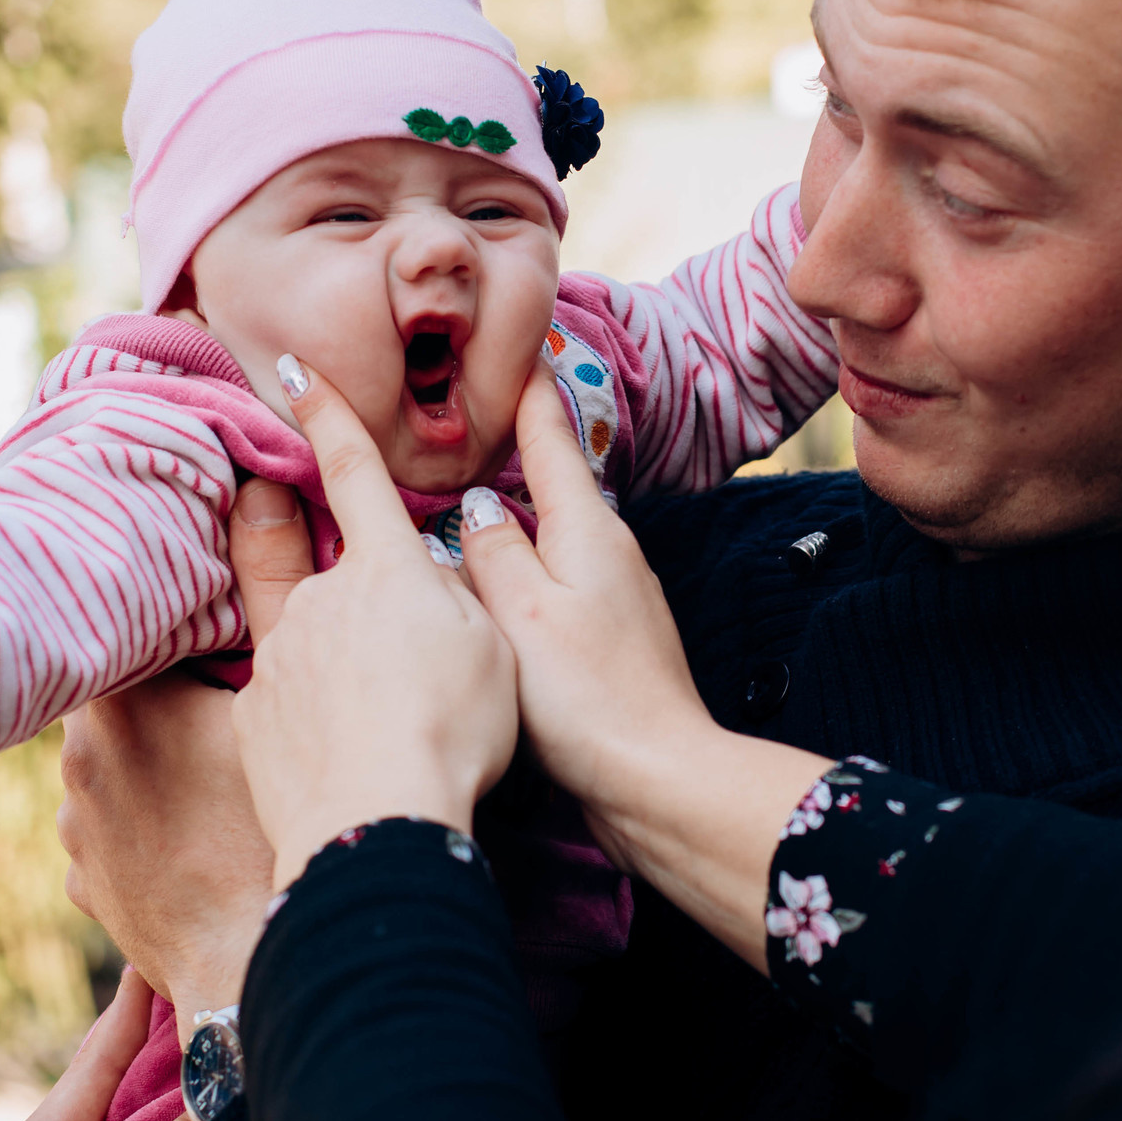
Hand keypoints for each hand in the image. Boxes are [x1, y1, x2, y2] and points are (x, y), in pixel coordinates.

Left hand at [60, 672, 274, 1016]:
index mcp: (123, 703)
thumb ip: (225, 673)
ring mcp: (74, 825)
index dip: (167, 643)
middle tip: (208, 723)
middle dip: (152, 709)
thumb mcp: (262, 728)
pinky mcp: (81, 881)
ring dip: (143, 774)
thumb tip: (219, 650)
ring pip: (106, 775)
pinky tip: (188, 851)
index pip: (127, 642)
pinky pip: (108, 837)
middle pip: (111, 707)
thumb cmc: (267, 833)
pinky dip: (139, 835)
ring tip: (206, 802)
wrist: (243, 954)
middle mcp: (80, 759)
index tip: (201, 653)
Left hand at [232, 355, 517, 885]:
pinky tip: (345, 756)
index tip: (291, 369)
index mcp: (386, 570)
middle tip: (383, 642)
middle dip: (351, 596)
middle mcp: (320, 600)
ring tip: (384, 729)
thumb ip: (460, 594)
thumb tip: (433, 571)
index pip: (351, 469)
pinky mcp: (251, 717)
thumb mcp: (493, 647)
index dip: (327, 413)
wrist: (378, 825)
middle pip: (328, 571)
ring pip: (307, 640)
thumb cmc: (453, 731)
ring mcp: (277, 658)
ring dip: (339, 668)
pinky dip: (312, 719)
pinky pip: (284, 700)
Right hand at [458, 372, 831, 968]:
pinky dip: (518, 574)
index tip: (517, 340)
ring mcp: (613, 597)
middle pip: (551, 485)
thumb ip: (490, 551)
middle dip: (512, 450)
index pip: (551, 437)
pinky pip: (551, 586)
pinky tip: (491, 591)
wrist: (659, 780)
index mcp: (588, 530)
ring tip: (463, 494)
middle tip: (469, 411)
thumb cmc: (589, 698)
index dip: (528, 389)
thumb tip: (475, 507)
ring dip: (510, 517)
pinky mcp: (608, 642)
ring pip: (548, 538)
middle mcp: (608, 552)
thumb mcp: (521, 612)